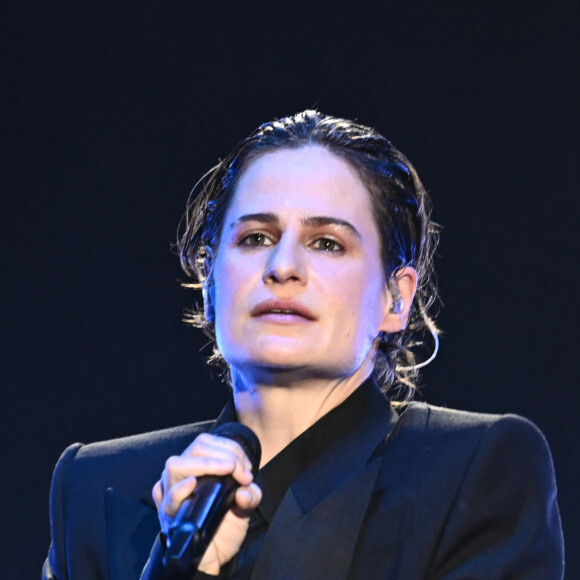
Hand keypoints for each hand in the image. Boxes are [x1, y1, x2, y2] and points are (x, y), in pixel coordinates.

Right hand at [152, 432, 261, 575]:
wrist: (214, 556)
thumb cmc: (226, 524)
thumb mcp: (245, 506)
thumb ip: (251, 494)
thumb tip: (245, 490)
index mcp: (197, 466)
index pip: (208, 442)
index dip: (231, 449)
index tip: (248, 470)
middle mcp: (181, 474)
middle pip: (196, 448)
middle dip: (225, 455)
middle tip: (244, 474)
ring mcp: (171, 492)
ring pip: (177, 465)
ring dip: (206, 464)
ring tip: (228, 470)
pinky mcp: (168, 514)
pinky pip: (167, 497)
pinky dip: (179, 489)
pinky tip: (193, 484)